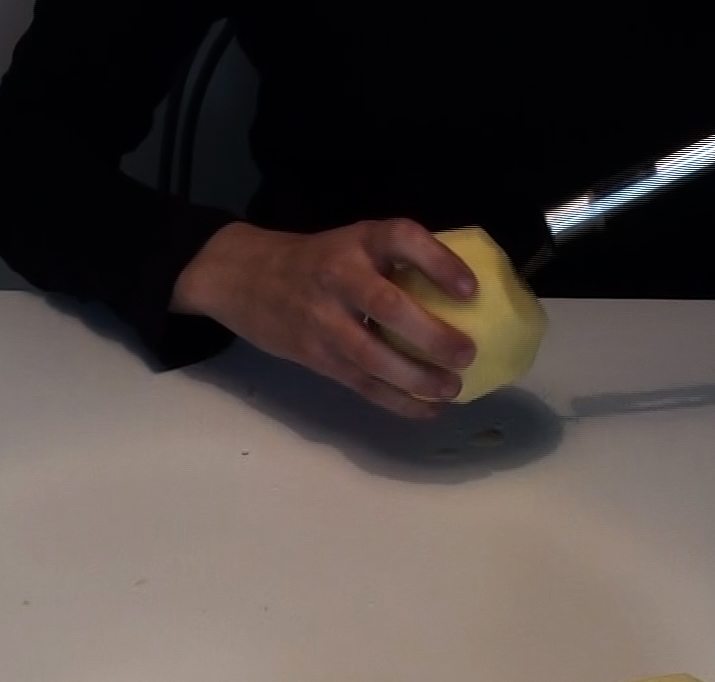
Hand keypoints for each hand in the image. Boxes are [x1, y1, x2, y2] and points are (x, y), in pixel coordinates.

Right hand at [170, 220, 477, 418]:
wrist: (243, 279)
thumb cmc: (316, 262)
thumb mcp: (351, 244)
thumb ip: (394, 263)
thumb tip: (463, 298)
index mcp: (357, 242)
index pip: (402, 239)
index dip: (439, 262)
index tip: (471, 289)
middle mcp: (339, 277)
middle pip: (388, 307)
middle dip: (431, 335)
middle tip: (467, 353)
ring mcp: (323, 320)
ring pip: (373, 357)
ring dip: (417, 378)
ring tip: (452, 389)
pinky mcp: (315, 356)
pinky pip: (361, 383)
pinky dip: (397, 401)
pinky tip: (427, 409)